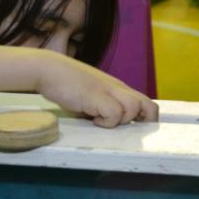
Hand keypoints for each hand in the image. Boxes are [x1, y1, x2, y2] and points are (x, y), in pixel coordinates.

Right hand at [35, 51, 158, 127]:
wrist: (48, 69)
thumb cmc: (67, 85)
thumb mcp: (91, 98)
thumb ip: (103, 109)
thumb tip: (110, 128)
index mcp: (119, 89)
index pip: (147, 103)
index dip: (145, 119)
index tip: (132, 129)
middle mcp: (118, 88)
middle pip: (150, 106)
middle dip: (143, 123)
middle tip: (122, 129)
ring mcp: (108, 90)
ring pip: (134, 108)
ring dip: (121, 120)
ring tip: (103, 121)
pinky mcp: (96, 95)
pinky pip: (114, 113)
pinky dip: (106, 122)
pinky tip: (92, 119)